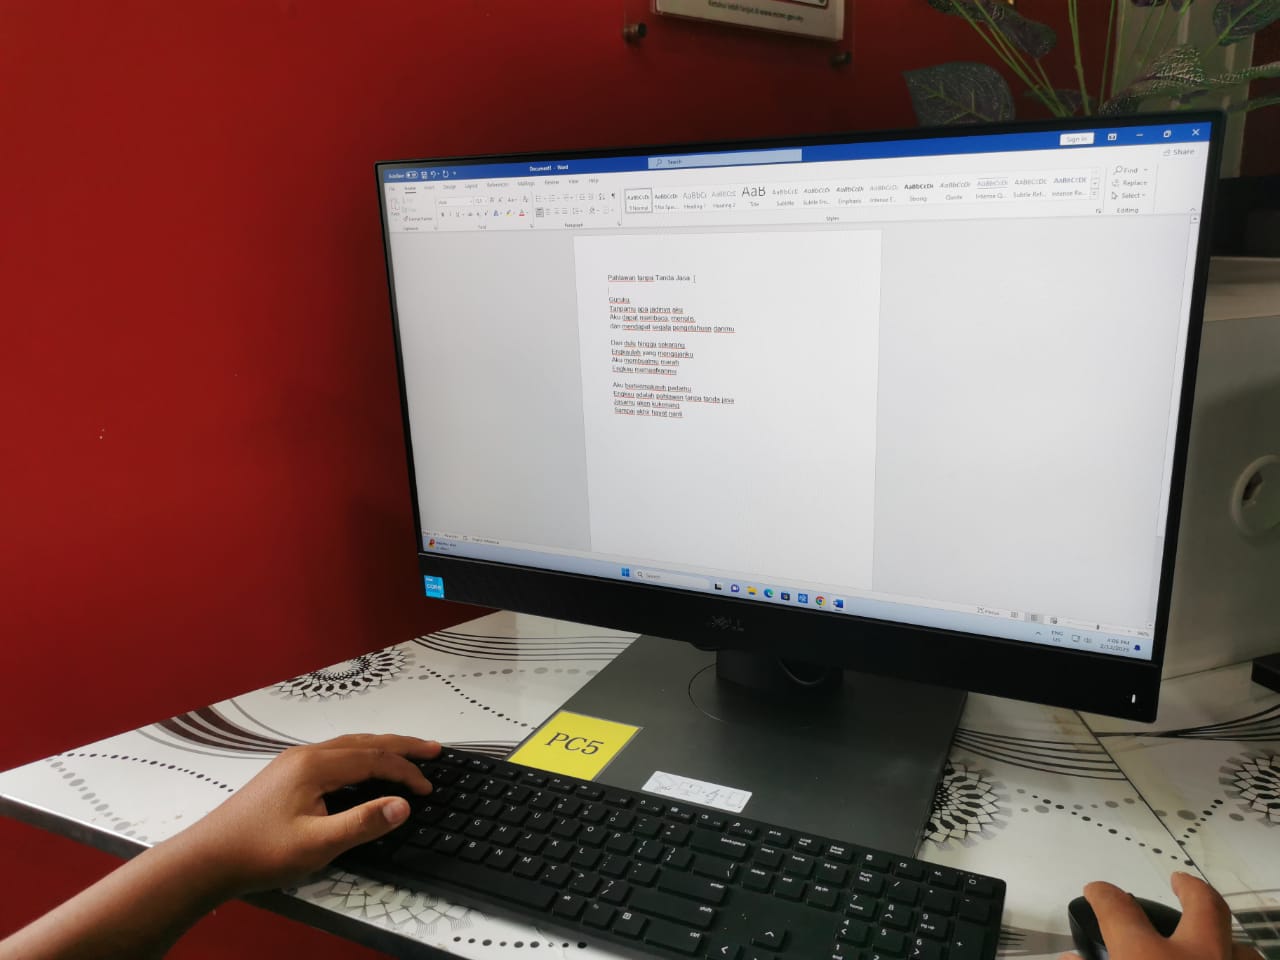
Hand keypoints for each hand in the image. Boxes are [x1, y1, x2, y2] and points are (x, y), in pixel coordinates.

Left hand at [0, 733, 442, 959]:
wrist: (206, 859)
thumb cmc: (258, 853)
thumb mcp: (316, 844)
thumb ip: (362, 823)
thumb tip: (402, 805)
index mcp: (315, 766)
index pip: (374, 758)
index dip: (405, 770)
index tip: (428, 787)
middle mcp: (305, 756)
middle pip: (364, 742)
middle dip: (401, 746)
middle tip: (432, 750)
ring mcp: (293, 763)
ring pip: (348, 745)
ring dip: (381, 748)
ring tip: (406, 754)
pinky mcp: (285, 775)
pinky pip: (334, 754)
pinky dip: (361, 756)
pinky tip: (363, 768)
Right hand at [1059, 872, 1262, 959]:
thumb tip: (1067, 957)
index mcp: (1148, 957)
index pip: (1118, 911)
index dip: (1104, 895)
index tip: (1097, 888)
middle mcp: (1198, 958)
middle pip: (1204, 909)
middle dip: (1191, 890)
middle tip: (1180, 880)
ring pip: (1241, 948)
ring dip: (1228, 938)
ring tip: (1218, 936)